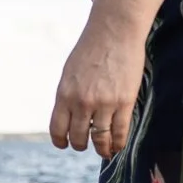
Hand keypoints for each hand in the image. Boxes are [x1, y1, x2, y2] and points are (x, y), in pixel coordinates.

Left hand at [49, 15, 146, 157]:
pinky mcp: (124, 102)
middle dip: (82, 145)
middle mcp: (81, 102)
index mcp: (64, 94)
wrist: (114, 31)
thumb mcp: (70, 72)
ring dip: (102, 149)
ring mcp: (104, 103)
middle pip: (79, 138)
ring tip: (105, 151)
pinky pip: (120, 132)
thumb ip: (68, 95)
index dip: (61, 142)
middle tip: (86, 145)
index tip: (65, 144)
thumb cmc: (91, 49)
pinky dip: (119, 143)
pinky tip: (118, 145)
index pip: (58, 129)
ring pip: (100, 139)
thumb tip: (69, 117)